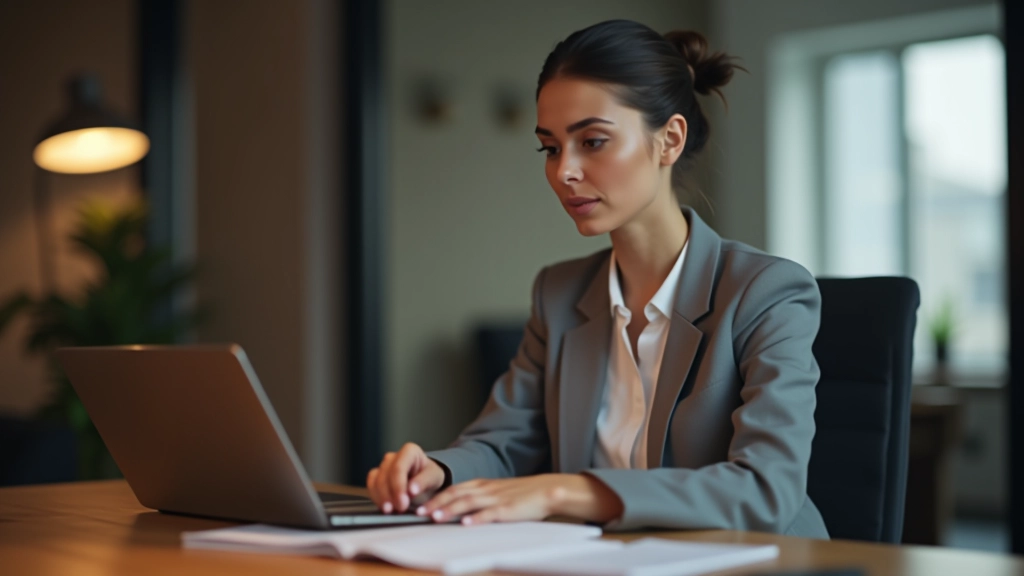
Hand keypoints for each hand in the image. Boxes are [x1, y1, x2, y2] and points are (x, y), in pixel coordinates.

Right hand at [366, 443, 445, 513]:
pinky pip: (371, 485)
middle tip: (400, 509)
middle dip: (390, 494)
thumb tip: (411, 490)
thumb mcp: (434, 477)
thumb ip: (424, 481)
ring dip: (381, 497)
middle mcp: (394, 457)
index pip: (398, 468)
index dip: (398, 485)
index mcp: (409, 451)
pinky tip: (385, 507)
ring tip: (391, 511)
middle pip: (385, 474)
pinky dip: (376, 497)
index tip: (403, 502)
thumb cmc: (430, 475)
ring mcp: (384, 466)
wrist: (425, 481)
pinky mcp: (377, 476)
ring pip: (375, 480)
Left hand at [415, 473, 622, 525]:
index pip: (454, 489)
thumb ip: (479, 499)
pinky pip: (490, 514)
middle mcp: (486, 489)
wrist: (548, 490)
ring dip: (451, 510)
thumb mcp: (497, 492)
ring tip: (436, 517)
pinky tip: (466, 524)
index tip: (419, 505)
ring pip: (469, 503)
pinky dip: (477, 518)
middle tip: (419, 512)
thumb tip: (458, 511)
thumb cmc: (522, 495)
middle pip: (456, 494)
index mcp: (482, 485)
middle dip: (436, 503)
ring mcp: (497, 498)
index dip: (435, 497)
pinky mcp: (509, 509)